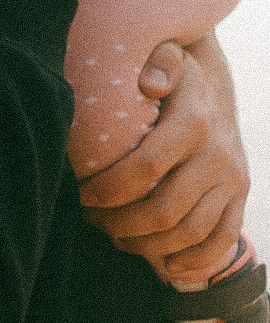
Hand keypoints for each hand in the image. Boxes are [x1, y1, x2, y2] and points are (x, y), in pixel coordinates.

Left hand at [79, 33, 248, 278]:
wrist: (212, 88)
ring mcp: (232, 180)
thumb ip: (157, 63)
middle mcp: (219, 155)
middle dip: (120, 222)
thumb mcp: (164, 59)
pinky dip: (192, 260)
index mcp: (195, 121)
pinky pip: (221, 241)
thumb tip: (151, 83)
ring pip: (189, 232)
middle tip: (91, 219)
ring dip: (147, 244)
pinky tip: (161, 263)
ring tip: (114, 235)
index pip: (146, 167)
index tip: (82, 193)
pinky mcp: (239, 197)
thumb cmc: (169, 77)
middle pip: (165, 209)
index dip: (109, 188)